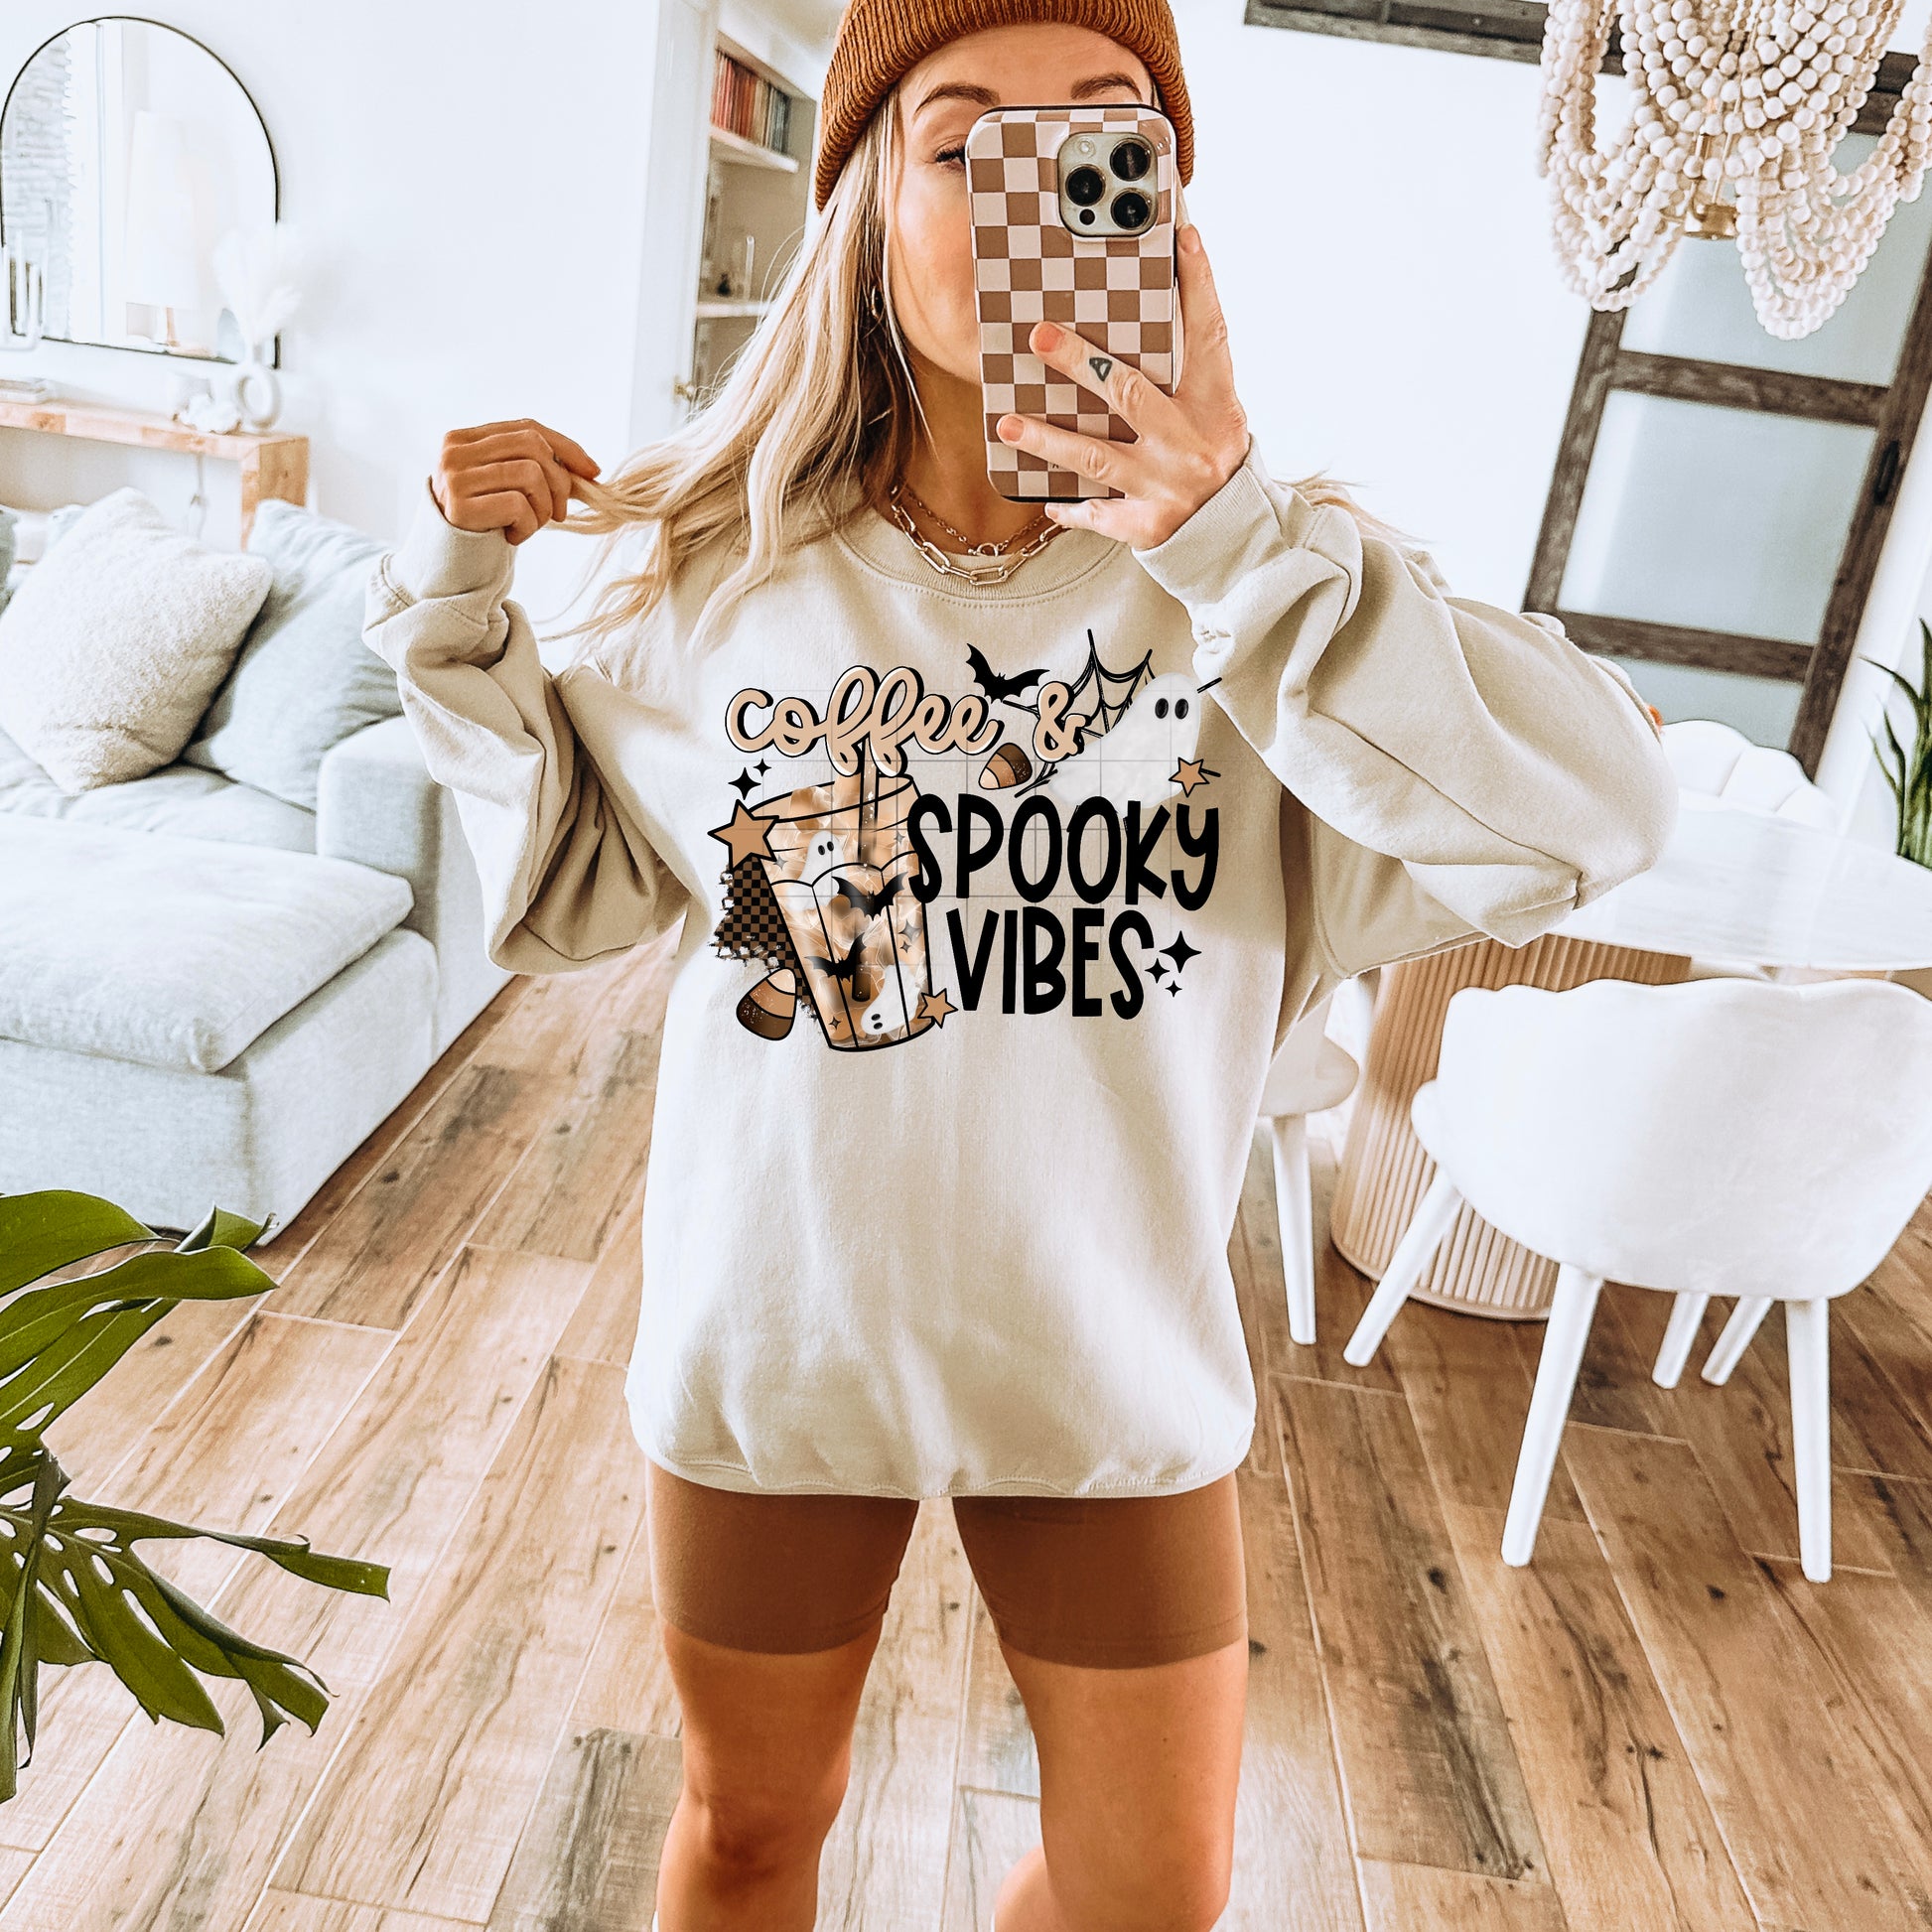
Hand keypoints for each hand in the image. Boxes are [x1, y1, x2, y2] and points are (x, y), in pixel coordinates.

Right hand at [431, 419, 600, 545]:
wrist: (450, 563)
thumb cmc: (486, 523)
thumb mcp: (509, 487)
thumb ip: (538, 469)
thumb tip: (590, 470)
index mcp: (465, 438)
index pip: (527, 428)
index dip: (566, 448)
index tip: (592, 472)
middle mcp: (455, 451)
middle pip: (533, 446)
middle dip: (559, 482)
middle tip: (559, 513)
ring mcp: (454, 477)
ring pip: (530, 474)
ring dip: (544, 508)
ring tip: (531, 525)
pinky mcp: (459, 507)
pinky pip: (518, 505)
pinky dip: (527, 526)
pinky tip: (512, 536)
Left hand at [996, 225, 1249, 549]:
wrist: (1242, 541)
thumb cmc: (1218, 463)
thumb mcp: (1219, 417)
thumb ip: (1188, 377)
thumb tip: (1150, 318)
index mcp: (1215, 407)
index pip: (1210, 335)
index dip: (1199, 284)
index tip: (1183, 238)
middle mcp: (1188, 443)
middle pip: (1128, 391)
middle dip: (1080, 363)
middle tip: (1040, 337)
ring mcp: (1165, 486)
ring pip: (1095, 456)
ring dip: (1047, 439)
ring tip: (1007, 424)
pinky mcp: (1146, 526)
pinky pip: (1097, 514)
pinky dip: (1071, 508)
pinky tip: (1046, 497)